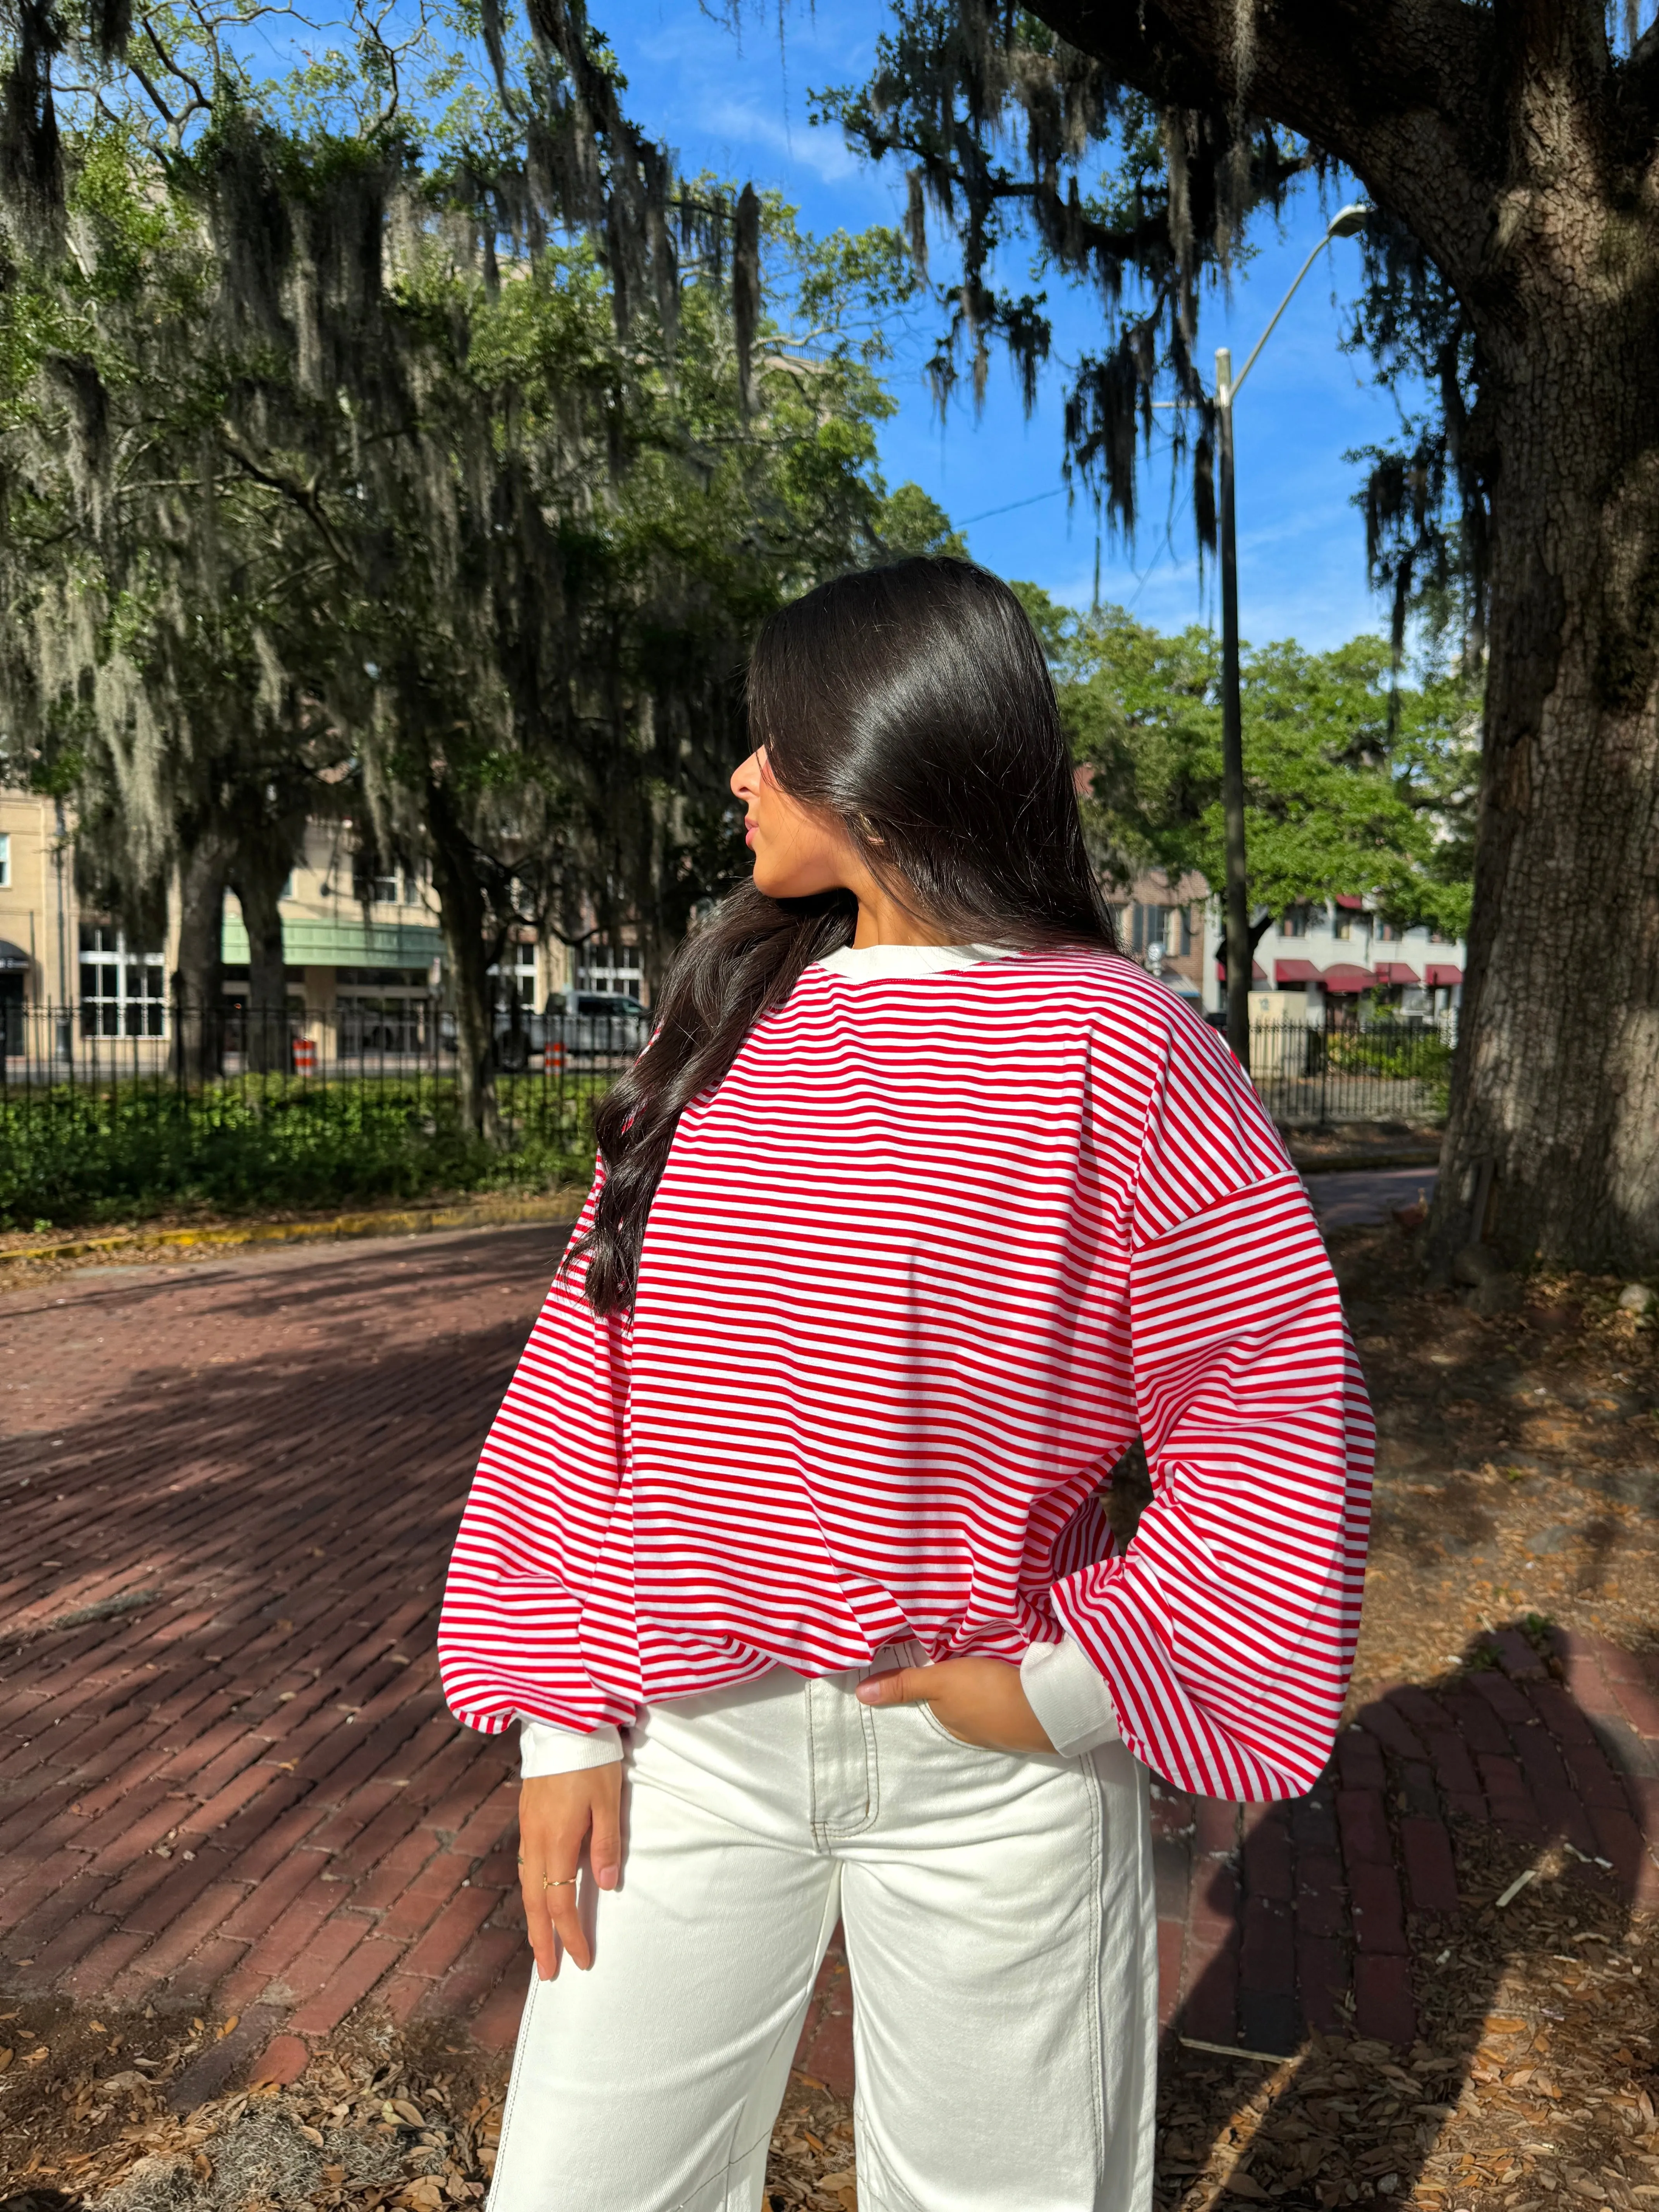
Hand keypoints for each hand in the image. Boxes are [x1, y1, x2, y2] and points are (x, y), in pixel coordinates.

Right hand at [517, 1766, 622, 1979]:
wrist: (562, 1722)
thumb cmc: (592, 1759)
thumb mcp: (608, 1800)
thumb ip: (606, 1844)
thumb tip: (605, 1886)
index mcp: (557, 1839)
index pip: (561, 1901)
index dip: (570, 1935)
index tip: (581, 1961)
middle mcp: (535, 1839)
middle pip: (535, 1902)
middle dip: (541, 1941)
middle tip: (549, 1973)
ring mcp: (527, 1827)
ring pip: (527, 1885)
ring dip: (534, 1918)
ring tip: (542, 1943)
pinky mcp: (527, 1816)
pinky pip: (525, 1865)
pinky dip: (532, 1891)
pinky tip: (540, 1896)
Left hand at [855, 1655, 1053, 1753]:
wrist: (1045, 1707)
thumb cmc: (986, 1692)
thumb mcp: (940, 1682)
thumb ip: (903, 1684)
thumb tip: (860, 1696)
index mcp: (949, 1722)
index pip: (931, 1699)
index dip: (931, 1679)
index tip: (934, 1658)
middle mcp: (970, 1730)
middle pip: (956, 1701)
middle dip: (955, 1683)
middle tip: (958, 1652)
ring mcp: (999, 1726)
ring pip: (980, 1699)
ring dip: (979, 1683)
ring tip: (981, 1656)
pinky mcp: (1022, 1715)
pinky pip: (1003, 1697)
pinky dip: (1000, 1685)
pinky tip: (1005, 1670)